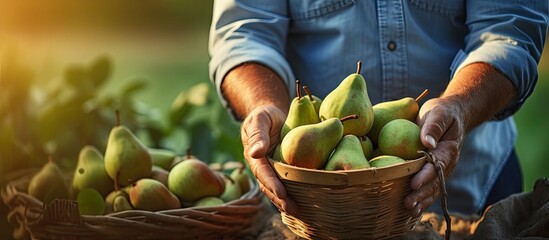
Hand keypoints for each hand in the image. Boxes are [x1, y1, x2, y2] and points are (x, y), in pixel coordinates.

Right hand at [240, 105, 297, 213]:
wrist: (273, 114)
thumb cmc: (265, 115)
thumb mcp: (259, 119)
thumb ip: (257, 134)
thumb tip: (255, 152)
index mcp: (254, 157)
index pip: (262, 173)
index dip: (271, 184)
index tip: (282, 194)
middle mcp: (263, 166)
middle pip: (270, 186)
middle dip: (280, 199)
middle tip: (293, 209)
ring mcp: (273, 169)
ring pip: (279, 188)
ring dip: (287, 201)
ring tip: (300, 211)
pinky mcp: (284, 170)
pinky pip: (289, 182)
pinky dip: (295, 193)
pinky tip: (306, 202)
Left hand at [405, 97, 465, 216]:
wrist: (452, 115)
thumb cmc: (443, 112)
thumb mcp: (439, 113)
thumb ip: (433, 126)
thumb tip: (427, 142)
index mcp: (448, 149)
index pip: (437, 164)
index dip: (426, 174)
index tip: (414, 182)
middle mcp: (447, 162)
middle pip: (435, 181)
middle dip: (421, 194)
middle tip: (408, 203)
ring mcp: (441, 169)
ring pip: (432, 188)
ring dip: (421, 200)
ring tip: (410, 210)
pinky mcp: (433, 172)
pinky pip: (428, 187)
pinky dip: (421, 199)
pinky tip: (411, 210)